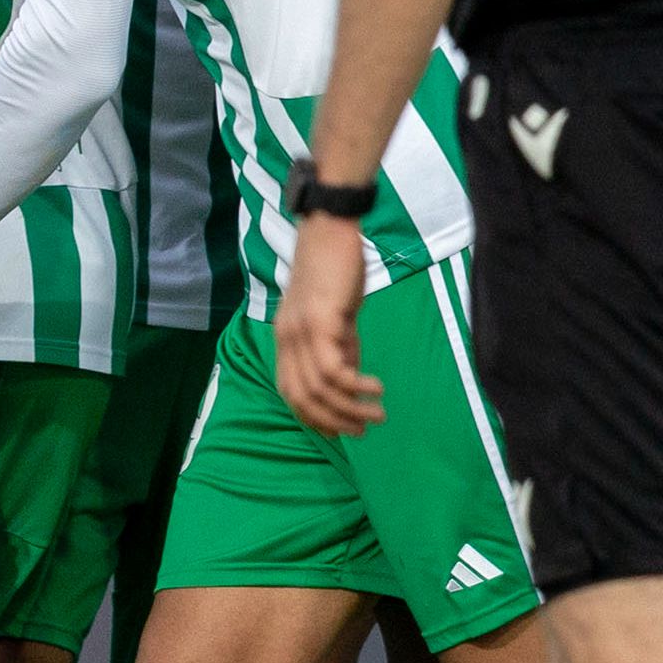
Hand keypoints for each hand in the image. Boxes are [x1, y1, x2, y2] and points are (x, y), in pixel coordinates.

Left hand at [273, 215, 385, 435]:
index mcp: (285, 340)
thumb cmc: (334, 271)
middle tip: (364, 429)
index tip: (341, 432)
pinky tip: (375, 388)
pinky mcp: (318, 321)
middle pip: (301, 398)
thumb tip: (350, 381)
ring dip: (350, 409)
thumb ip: (341, 347)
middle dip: (333, 421)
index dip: (313, 417)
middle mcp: (285, 339)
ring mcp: (299, 331)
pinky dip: (354, 387)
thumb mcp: (335, 317)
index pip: (290, 392)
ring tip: (378, 414)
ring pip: (319, 389)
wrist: (330, 230)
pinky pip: (332, 369)